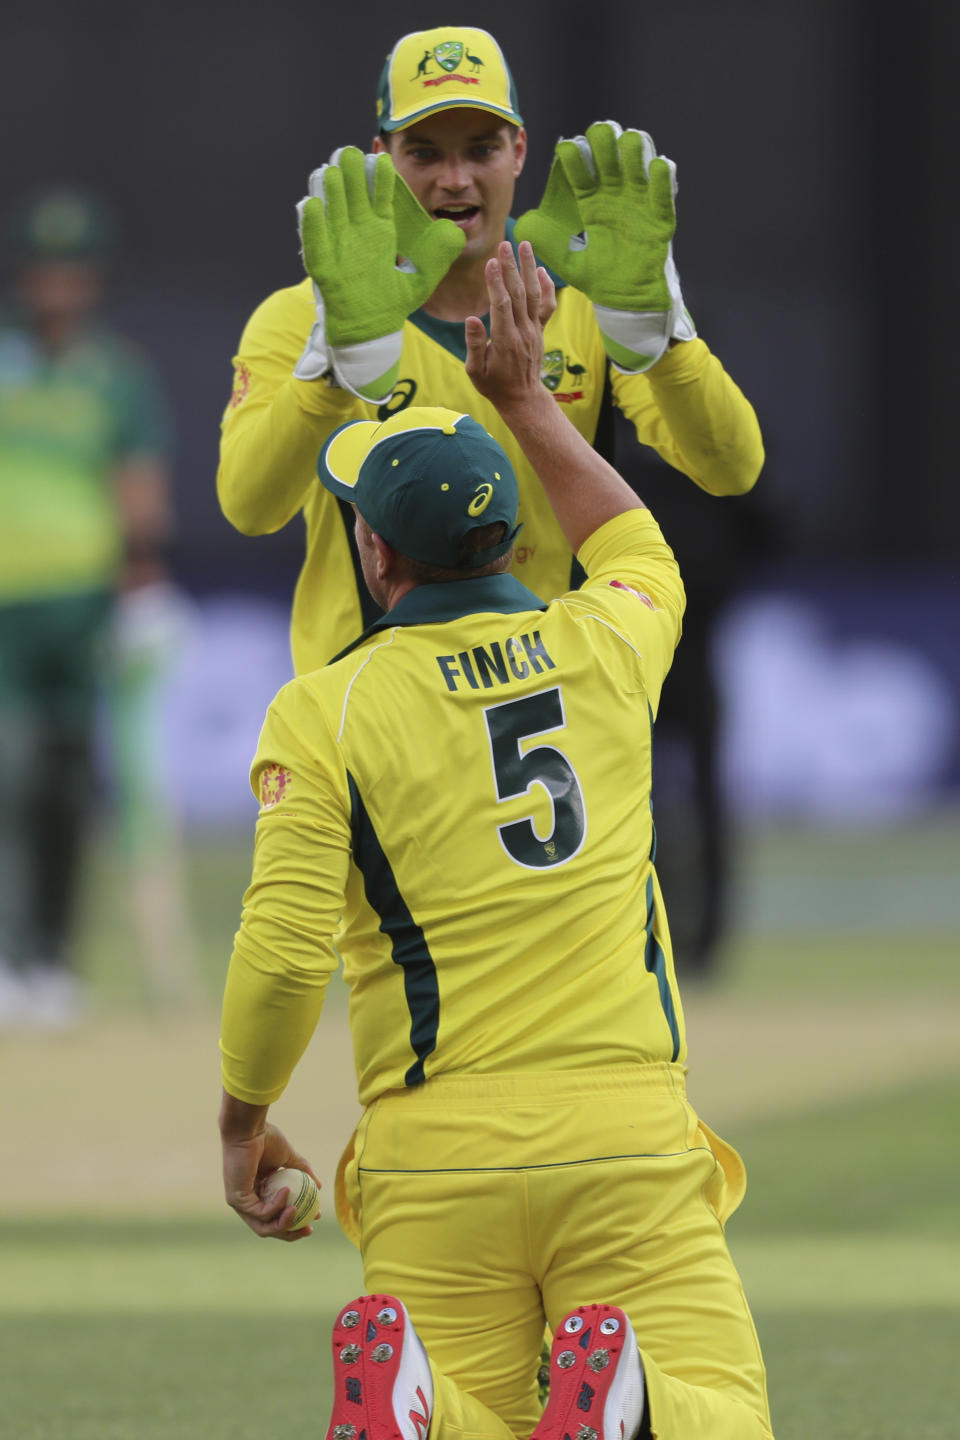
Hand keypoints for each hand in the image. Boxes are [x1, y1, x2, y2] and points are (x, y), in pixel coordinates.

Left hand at [221, 1114, 320, 1242]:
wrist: (250, 1128)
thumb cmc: (266, 1137)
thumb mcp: (289, 1157)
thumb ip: (302, 1171)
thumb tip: (319, 1187)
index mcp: (258, 1193)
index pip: (276, 1217)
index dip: (296, 1222)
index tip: (315, 1218)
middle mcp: (247, 1201)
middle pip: (269, 1228)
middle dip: (290, 1233)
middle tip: (309, 1229)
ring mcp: (240, 1203)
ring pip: (263, 1227)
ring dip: (284, 1224)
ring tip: (297, 1210)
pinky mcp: (236, 1200)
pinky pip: (260, 1212)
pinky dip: (276, 1205)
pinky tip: (286, 1191)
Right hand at [294, 148, 463, 401]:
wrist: (370, 332)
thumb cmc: (391, 304)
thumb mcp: (420, 280)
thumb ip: (437, 256)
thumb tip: (455, 232)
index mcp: (379, 232)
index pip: (379, 198)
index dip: (379, 179)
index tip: (382, 159)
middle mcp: (356, 234)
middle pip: (351, 196)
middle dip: (350, 175)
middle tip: (350, 153)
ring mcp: (338, 247)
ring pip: (331, 211)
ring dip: (330, 192)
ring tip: (331, 170)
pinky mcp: (323, 266)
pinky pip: (313, 242)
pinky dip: (312, 224)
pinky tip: (312, 204)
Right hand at [465, 240, 555, 414]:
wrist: (523, 398)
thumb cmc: (494, 386)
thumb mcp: (475, 371)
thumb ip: (474, 345)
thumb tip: (471, 318)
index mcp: (505, 340)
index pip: (501, 305)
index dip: (496, 283)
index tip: (491, 262)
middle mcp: (523, 332)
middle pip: (518, 294)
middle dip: (511, 267)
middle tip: (505, 244)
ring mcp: (534, 330)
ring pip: (533, 294)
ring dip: (529, 268)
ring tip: (525, 245)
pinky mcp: (540, 330)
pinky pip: (547, 306)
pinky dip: (546, 287)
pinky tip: (541, 270)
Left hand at [515, 121, 694, 370]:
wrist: (626, 300)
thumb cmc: (598, 278)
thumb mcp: (568, 261)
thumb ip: (547, 243)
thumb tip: (521, 227)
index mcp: (591, 203)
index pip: (580, 171)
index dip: (573, 157)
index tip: (566, 150)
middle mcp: (615, 196)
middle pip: (609, 155)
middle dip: (604, 141)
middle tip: (599, 136)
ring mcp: (638, 203)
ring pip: (638, 162)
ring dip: (633, 149)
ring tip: (626, 144)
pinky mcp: (660, 218)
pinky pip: (664, 192)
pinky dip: (662, 177)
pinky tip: (657, 166)